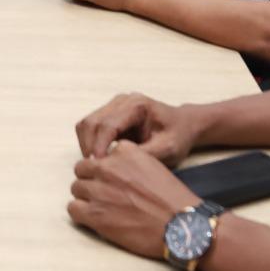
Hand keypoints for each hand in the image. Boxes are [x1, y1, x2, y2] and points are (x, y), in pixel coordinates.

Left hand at [67, 142, 201, 259]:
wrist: (181, 225)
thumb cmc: (172, 199)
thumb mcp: (154, 165)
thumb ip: (131, 161)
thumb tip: (116, 169)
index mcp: (125, 152)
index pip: (101, 153)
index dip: (105, 168)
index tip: (113, 179)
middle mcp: (108, 167)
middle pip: (83, 169)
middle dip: (91, 180)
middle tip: (104, 194)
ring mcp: (99, 191)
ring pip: (76, 188)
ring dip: (86, 197)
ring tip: (102, 208)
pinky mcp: (94, 214)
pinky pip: (72, 208)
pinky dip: (81, 213)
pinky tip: (94, 218)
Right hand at [75, 92, 198, 162]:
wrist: (183, 125)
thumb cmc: (178, 136)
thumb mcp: (168, 149)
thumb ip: (145, 154)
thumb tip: (117, 162)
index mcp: (137, 106)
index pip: (108, 124)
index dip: (99, 146)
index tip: (99, 167)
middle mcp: (122, 101)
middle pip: (92, 122)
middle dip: (89, 147)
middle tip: (95, 170)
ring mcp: (114, 105)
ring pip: (86, 123)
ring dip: (86, 145)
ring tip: (96, 165)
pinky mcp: (110, 113)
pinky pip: (90, 127)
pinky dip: (89, 142)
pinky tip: (99, 157)